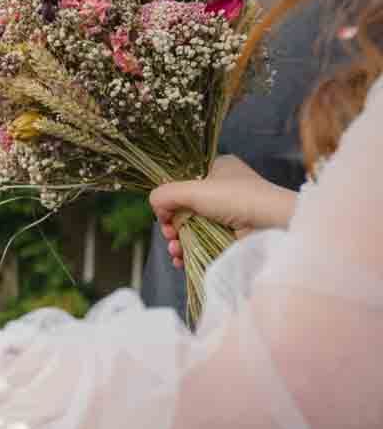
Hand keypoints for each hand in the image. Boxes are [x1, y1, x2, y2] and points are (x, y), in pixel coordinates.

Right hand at [151, 155, 296, 266]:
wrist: (273, 225)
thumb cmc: (237, 199)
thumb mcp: (195, 190)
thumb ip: (167, 193)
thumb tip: (154, 204)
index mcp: (216, 169)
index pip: (182, 182)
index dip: (168, 198)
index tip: (163, 213)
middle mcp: (220, 190)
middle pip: (182, 208)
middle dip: (170, 225)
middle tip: (169, 234)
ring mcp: (225, 214)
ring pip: (189, 228)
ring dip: (176, 241)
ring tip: (175, 250)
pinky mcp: (228, 235)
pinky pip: (199, 243)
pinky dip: (187, 252)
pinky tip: (180, 259)